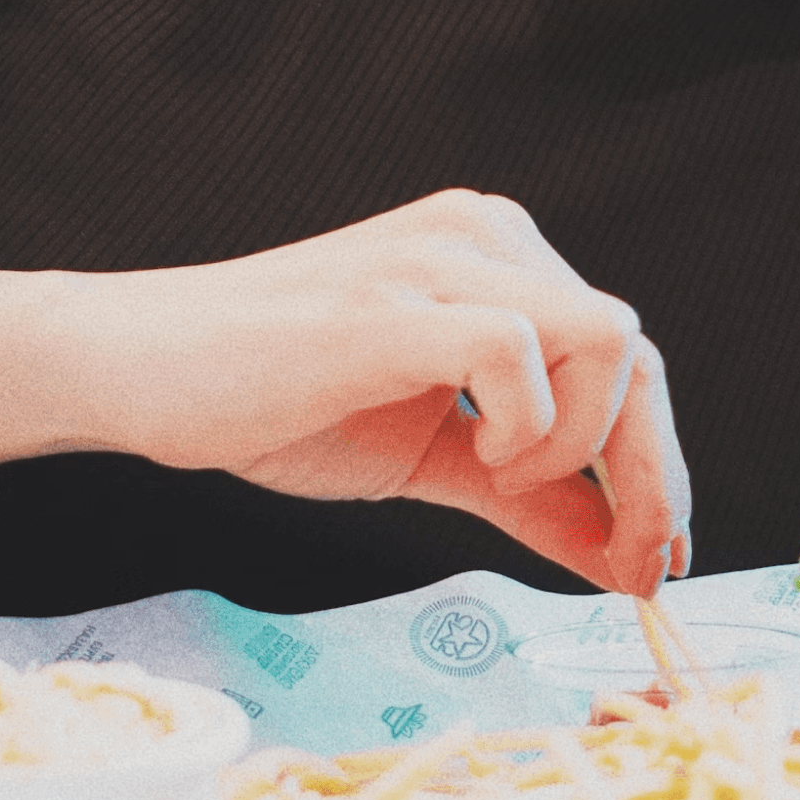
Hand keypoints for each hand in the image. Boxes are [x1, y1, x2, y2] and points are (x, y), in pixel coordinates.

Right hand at [77, 190, 693, 596]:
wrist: (141, 367)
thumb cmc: (276, 400)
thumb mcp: (432, 456)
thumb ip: (531, 497)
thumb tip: (623, 561)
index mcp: (500, 258)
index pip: (628, 353)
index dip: (657, 462)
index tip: (656, 556)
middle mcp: (487, 236)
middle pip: (636, 352)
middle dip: (650, 475)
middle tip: (631, 563)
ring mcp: (443, 259)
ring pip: (608, 339)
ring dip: (584, 441)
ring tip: (504, 479)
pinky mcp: (395, 304)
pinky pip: (518, 350)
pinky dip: (527, 424)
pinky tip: (480, 459)